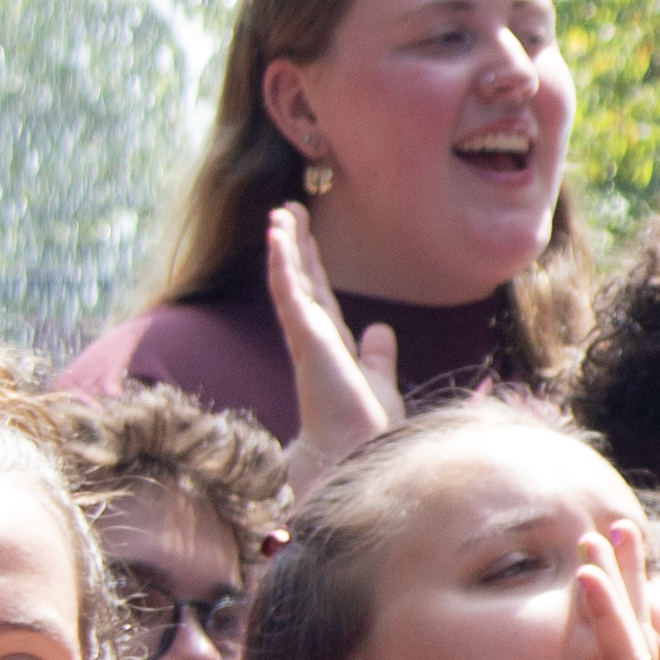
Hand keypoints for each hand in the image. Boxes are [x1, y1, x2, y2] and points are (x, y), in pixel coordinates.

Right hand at [262, 200, 406, 493]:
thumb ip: (377, 356)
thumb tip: (381, 330)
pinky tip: (278, 235)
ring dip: (285, 245)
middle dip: (295, 245)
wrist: (357, 450)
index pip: (319, 295)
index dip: (311, 264)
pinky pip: (289, 290)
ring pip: (290, 280)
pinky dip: (283, 262)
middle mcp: (315, 337)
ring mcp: (307, 335)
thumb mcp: (380, 380)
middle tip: (287, 210)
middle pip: (302, 280)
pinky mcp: (305, 336)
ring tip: (280, 213)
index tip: (305, 236)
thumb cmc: (369, 426)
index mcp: (333, 344)